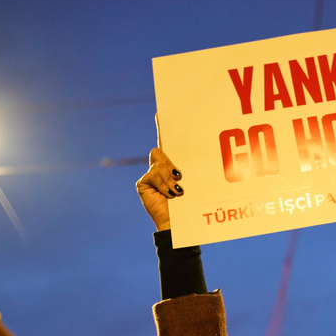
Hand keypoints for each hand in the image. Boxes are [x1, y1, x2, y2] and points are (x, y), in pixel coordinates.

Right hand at [135, 115, 183, 231]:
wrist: (180, 222)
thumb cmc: (192, 203)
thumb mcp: (193, 181)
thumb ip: (185, 166)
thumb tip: (170, 156)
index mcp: (174, 164)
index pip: (167, 142)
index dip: (162, 127)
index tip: (161, 113)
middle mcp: (160, 167)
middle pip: (161, 151)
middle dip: (171, 164)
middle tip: (180, 177)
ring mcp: (151, 174)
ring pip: (158, 162)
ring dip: (169, 178)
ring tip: (177, 191)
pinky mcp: (143, 183)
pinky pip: (152, 174)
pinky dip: (163, 185)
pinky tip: (169, 194)